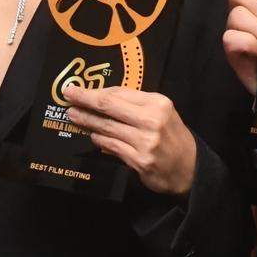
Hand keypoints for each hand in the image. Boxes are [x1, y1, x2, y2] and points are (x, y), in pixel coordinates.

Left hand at [59, 85, 198, 194]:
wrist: (190, 167)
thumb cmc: (172, 136)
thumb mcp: (161, 113)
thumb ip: (135, 105)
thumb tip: (103, 99)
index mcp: (157, 103)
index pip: (119, 93)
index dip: (95, 90)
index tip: (77, 88)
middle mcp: (151, 120)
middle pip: (109, 106)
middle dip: (85, 100)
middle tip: (67, 95)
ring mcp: (145, 141)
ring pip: (107, 127)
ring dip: (87, 121)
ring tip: (73, 116)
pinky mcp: (139, 160)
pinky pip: (112, 146)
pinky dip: (100, 140)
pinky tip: (92, 135)